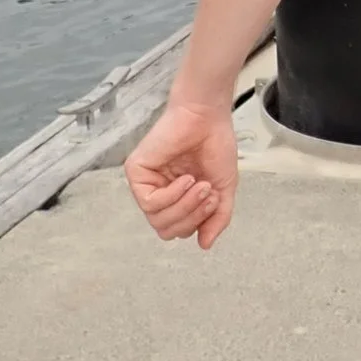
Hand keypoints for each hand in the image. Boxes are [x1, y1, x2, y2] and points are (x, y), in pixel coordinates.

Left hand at [124, 97, 239, 249]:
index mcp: (177, 197)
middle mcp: (159, 191)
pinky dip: (171, 196)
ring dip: (184, 206)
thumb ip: (217, 218)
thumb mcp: (224, 189)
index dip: (198, 222)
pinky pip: (149, 202)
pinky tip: (185, 179)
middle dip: (192, 217)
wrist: (208, 116)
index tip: (215, 200)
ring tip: (199, 185)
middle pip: (167, 230)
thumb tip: (204, 245)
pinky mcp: (136, 172)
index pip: (179, 230)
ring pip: (157, 220)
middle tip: (208, 194)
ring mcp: (147, 183)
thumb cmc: (215, 143)